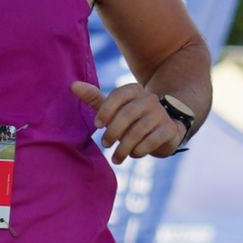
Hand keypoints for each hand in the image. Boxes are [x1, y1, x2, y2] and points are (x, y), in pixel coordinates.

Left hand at [71, 79, 185, 163]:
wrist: (161, 130)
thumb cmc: (130, 118)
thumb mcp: (112, 108)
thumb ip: (94, 98)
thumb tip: (72, 85)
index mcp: (134, 90)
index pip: (119, 95)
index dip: (106, 110)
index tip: (96, 125)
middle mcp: (150, 99)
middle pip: (128, 114)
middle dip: (113, 131)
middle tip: (104, 144)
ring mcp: (161, 114)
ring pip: (139, 130)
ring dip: (124, 146)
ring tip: (116, 157)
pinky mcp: (170, 129)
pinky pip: (153, 140)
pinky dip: (140, 150)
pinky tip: (133, 155)